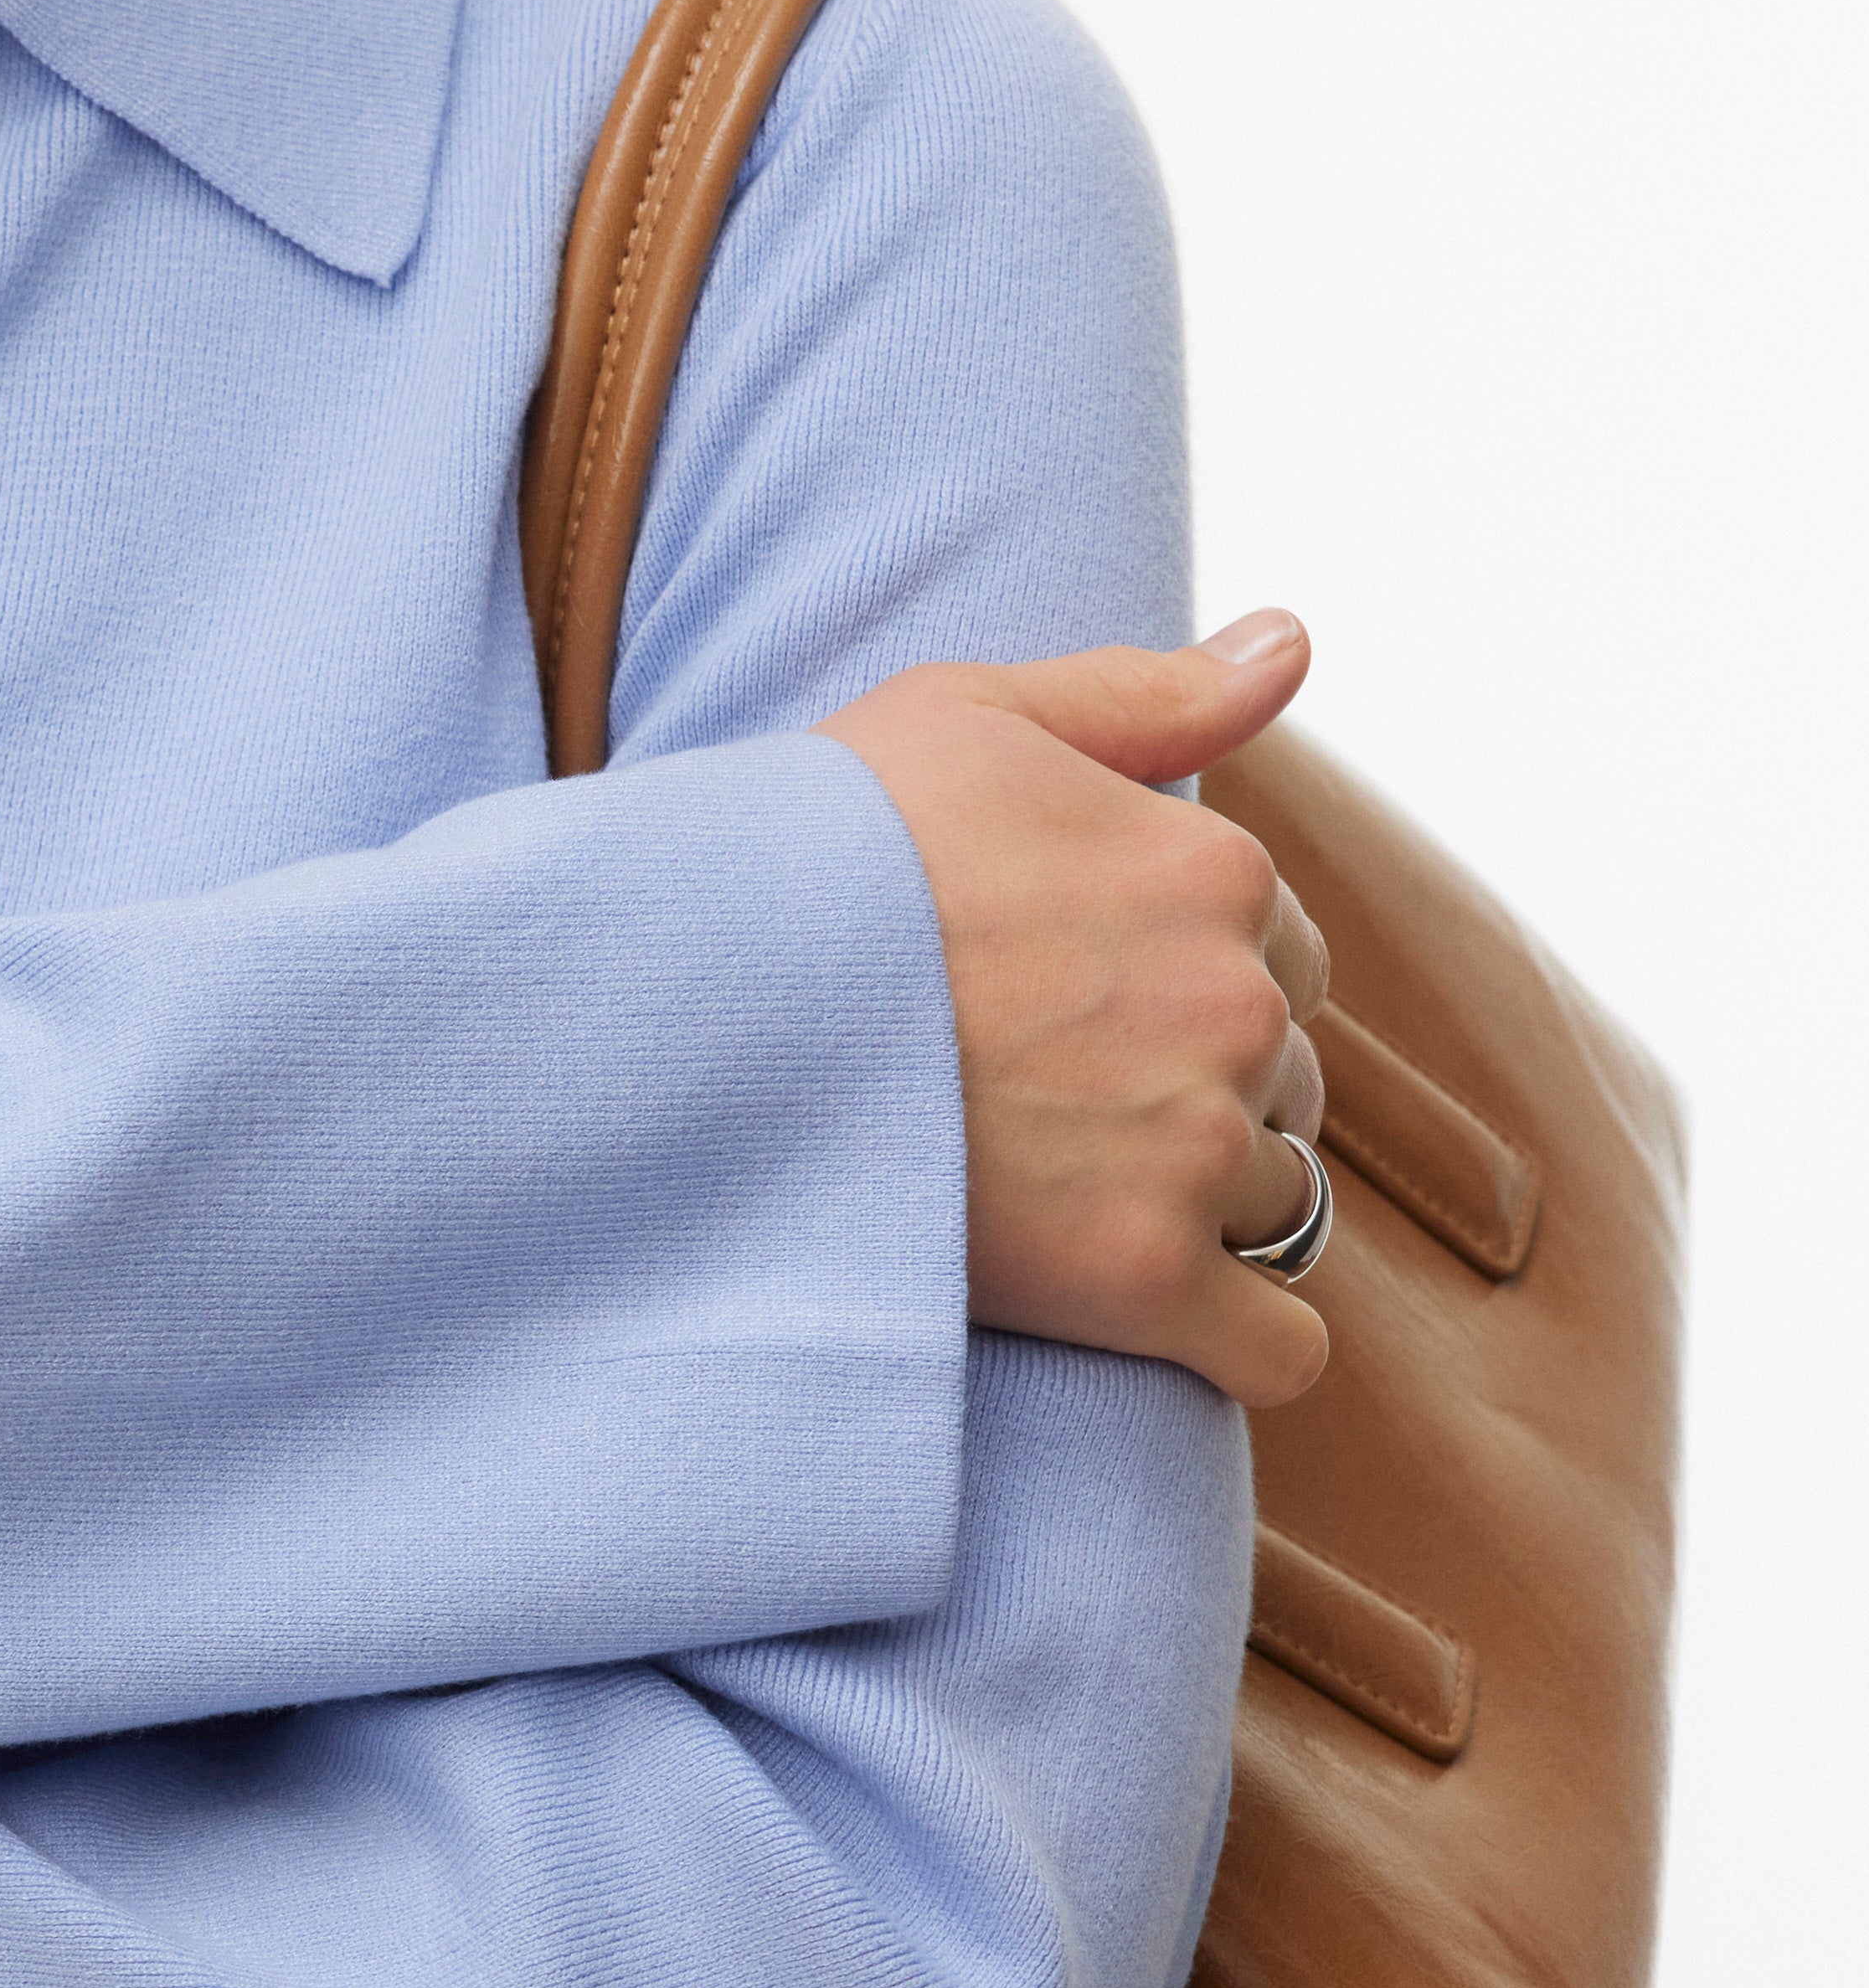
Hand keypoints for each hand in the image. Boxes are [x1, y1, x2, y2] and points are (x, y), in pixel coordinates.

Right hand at [823, 609, 1335, 1412]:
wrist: (695, 1009)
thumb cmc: (816, 849)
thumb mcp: (968, 716)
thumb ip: (1147, 692)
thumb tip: (1293, 640)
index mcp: (1215, 871)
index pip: (1278, 949)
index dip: (1180, 975)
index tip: (1072, 999)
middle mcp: (1235, 1008)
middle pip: (1284, 1077)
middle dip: (1197, 1090)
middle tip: (1047, 1099)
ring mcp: (1196, 1150)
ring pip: (1277, 1201)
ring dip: (1201, 1206)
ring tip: (1056, 1192)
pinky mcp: (1144, 1285)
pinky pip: (1277, 1347)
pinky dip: (1243, 1344)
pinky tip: (1169, 1322)